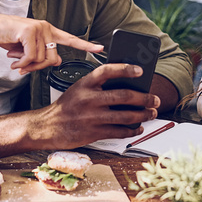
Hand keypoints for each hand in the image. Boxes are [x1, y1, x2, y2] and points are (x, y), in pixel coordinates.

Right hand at [0, 17, 102, 73]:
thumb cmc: (7, 37)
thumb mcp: (27, 48)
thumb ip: (42, 54)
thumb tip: (57, 62)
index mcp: (48, 31)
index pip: (71, 38)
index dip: (85, 45)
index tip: (100, 48)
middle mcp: (46, 28)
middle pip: (53, 59)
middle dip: (38, 68)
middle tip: (23, 67)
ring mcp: (39, 28)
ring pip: (42, 60)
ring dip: (27, 66)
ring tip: (16, 61)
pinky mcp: (30, 31)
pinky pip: (32, 57)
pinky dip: (22, 63)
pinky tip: (13, 60)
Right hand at [34, 64, 160, 147]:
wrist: (46, 127)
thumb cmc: (66, 106)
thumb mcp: (78, 89)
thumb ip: (98, 86)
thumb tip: (129, 86)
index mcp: (85, 84)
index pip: (107, 71)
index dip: (125, 69)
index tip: (140, 70)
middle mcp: (88, 99)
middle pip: (124, 95)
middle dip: (144, 98)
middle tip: (155, 99)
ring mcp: (91, 117)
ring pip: (126, 115)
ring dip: (143, 115)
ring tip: (151, 113)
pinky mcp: (93, 133)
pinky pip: (119, 132)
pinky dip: (132, 130)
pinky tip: (138, 128)